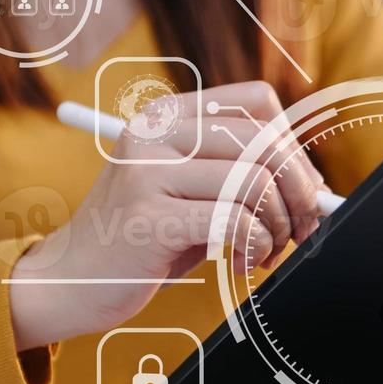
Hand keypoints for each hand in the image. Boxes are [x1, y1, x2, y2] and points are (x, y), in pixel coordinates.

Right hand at [10, 81, 327, 349]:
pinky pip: (233, 222)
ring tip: (264, 251)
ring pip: (254, 182)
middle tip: (300, 229)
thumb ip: (238, 177)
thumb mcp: (186, 193)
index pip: (257, 102)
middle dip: (299, 192)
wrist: (67, 282)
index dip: (294, 146)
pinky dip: (255, 247)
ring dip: (277, 226)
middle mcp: (154, 134)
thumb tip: (315, 188)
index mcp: (166, 116)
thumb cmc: (140, 242)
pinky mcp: (148, 218)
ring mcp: (147, 173)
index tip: (304, 187)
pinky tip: (242, 263)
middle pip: (264, 141)